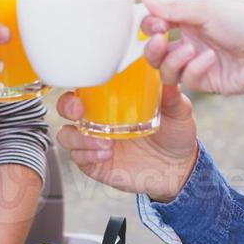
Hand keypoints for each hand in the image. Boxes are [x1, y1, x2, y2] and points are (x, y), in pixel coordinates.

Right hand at [55, 84, 199, 202]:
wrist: (178, 168)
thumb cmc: (174, 134)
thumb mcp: (178, 111)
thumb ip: (172, 94)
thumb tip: (167, 74)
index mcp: (112, 100)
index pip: (86, 85)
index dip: (78, 82)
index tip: (85, 85)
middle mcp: (98, 118)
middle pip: (66, 107)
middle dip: (67, 107)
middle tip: (80, 113)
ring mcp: (93, 141)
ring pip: (66, 134)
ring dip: (79, 137)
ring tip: (106, 144)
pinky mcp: (94, 162)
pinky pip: (78, 157)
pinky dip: (88, 155)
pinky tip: (106, 155)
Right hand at [139, 0, 243, 96]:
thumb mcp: (207, 10)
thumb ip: (173, 8)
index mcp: (192, 18)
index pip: (158, 23)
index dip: (150, 25)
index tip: (156, 24)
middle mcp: (192, 40)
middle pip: (155, 50)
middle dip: (152, 47)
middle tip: (161, 40)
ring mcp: (197, 63)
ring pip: (165, 69)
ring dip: (172, 59)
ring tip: (191, 50)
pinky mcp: (206, 82)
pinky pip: (186, 80)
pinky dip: (195, 68)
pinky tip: (211, 60)